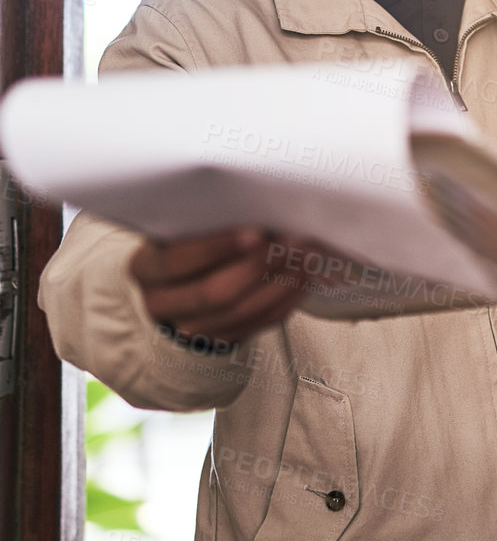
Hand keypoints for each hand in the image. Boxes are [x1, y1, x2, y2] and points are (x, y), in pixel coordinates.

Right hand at [128, 226, 322, 344]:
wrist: (178, 282)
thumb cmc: (185, 242)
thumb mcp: (181, 227)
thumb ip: (205, 220)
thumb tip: (254, 200)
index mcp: (146, 267)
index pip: (175, 261)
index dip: (216, 248)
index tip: (255, 231)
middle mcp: (161, 302)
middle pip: (213, 294)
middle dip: (257, 266)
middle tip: (290, 241)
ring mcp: (190, 327)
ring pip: (241, 313)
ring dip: (280, 283)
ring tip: (305, 255)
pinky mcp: (222, 339)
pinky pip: (259, 323)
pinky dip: (286, 299)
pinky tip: (303, 276)